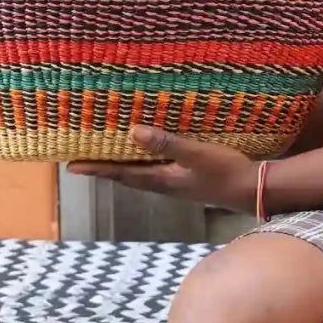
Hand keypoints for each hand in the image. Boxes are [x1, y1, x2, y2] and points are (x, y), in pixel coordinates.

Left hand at [68, 126, 258, 210]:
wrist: (251, 190)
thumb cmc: (225, 171)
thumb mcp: (196, 153)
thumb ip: (166, 143)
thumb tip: (133, 132)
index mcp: (161, 179)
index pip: (120, 173)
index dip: (96, 169)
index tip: (71, 167)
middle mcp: (163, 184)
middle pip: (125, 177)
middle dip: (103, 169)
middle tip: (81, 162)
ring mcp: (175, 184)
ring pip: (139, 175)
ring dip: (121, 167)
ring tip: (105, 157)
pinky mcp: (186, 180)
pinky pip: (154, 171)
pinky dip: (142, 163)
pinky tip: (146, 155)